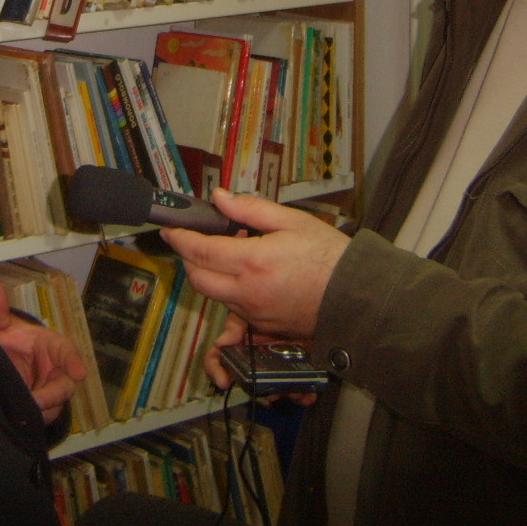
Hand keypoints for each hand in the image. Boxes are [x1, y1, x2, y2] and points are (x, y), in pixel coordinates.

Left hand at [0, 280, 87, 423]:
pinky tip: (13, 419)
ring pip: (52, 408)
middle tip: (34, 401)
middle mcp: (56, 372)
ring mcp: (50, 395)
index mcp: (51, 347)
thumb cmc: (9, 343)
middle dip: (52, 396)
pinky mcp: (42, 413)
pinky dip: (28, 421)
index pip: (66, 351)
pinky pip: (40, 420)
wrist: (3, 366)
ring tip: (16, 410)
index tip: (79, 372)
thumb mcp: (0, 327)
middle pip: (64, 387)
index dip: (73, 361)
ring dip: (38, 410)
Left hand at [160, 189, 348, 339]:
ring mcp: (254, 313)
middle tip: (192, 240)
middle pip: (197, 278)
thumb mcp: (291, 220)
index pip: (200, 251)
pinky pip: (233, 308)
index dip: (180, 238)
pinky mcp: (263, 327)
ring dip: (208, 275)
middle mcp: (248, 292)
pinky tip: (244, 275)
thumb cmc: (329, 257)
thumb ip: (250, 209)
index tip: (170, 229)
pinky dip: (228, 291)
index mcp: (253, 261)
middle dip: (188, 258)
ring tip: (223, 254)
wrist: (356, 297)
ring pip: (214, 295)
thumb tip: (221, 198)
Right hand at [205, 314, 320, 404]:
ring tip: (295, 392)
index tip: (224, 381)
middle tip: (270, 392)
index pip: (219, 355)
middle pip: (249, 379)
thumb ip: (236, 324)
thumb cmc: (282, 305)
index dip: (215, 368)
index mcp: (243, 342)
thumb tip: (221, 341)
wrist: (315, 307)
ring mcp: (276, 364)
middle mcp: (257, 356)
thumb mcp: (254, 312)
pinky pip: (295, 388)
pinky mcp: (295, 369)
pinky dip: (302, 393)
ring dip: (283, 393)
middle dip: (258, 389)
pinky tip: (308, 393)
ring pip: (272, 388)